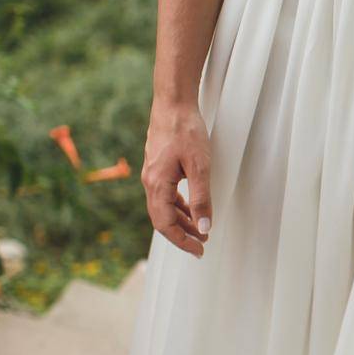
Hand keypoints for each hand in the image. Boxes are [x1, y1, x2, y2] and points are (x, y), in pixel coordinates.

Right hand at [142, 100, 212, 257]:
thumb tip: (204, 227)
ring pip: (165, 207)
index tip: (199, 250)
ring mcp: (152, 174)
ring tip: (200, 231)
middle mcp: (150, 182)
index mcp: (157, 184)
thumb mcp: (200, 167)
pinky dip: (179, 207)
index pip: (165, 224)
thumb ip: (201, 198)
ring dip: (182, 222)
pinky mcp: (158, 167)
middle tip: (202, 246)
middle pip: (162, 219)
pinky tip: (192, 210)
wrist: (173, 104)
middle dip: (182, 235)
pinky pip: (166, 195)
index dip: (182, 241)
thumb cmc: (186, 131)